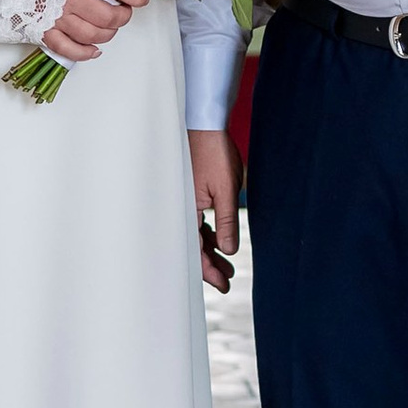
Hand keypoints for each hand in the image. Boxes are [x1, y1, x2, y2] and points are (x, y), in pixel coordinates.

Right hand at [43, 0, 150, 62]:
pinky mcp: (43, 31)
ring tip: (109, 26)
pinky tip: (94, 50)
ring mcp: (56, 17)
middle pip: (110, 17)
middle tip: (124, 11)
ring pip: (94, 36)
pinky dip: (85, 53)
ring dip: (108, 34)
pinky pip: (69, 50)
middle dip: (123, 16)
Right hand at [189, 129, 239, 293]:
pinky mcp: (187, 193)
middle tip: (228, 280)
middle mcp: (179, 208)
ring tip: (227, 263)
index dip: (209, 271)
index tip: (224, 285)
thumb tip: (228, 251)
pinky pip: (194, 221)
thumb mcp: (226, 189)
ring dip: (210, 249)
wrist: (204, 123)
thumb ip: (227, 221)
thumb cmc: (215, 152)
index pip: (195, 250)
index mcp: (185, 209)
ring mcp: (183, 200)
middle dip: (210, 265)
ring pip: (194, 234)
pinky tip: (219, 241)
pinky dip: (206, 233)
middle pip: (192, 246)